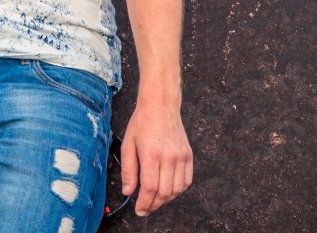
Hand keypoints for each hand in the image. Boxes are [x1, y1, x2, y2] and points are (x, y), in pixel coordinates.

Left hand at [121, 98, 193, 215]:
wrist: (160, 106)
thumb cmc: (141, 123)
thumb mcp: (128, 144)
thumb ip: (128, 170)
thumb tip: (128, 191)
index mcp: (151, 154)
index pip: (150, 188)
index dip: (144, 203)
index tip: (139, 210)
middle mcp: (169, 158)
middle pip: (164, 192)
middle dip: (154, 205)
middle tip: (145, 208)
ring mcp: (181, 157)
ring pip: (177, 190)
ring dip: (166, 200)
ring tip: (154, 200)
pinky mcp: (189, 156)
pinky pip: (187, 181)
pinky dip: (178, 190)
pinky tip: (168, 190)